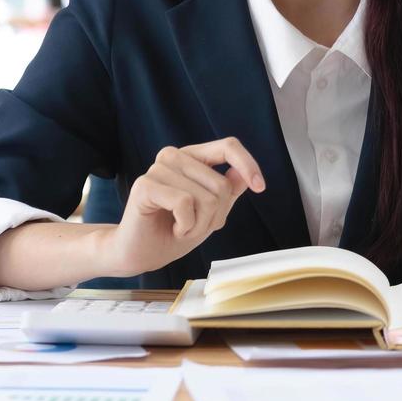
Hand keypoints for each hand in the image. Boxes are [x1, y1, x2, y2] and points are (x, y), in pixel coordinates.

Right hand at [99, 138, 264, 278]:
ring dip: (200, 225)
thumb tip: (244, 174)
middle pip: (222, 184)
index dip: (248, 164)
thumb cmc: (173, 232)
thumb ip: (228, 191)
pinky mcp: (145, 185)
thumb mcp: (211, 213)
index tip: (260, 187)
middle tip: (194, 225)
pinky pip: (185, 204)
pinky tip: (173, 228)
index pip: (228, 146)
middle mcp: (174, 156)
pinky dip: (186, 225)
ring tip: (181, 227)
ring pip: (207, 198)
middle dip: (216, 216)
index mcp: (191, 157)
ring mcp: (158, 168)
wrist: (141, 254)